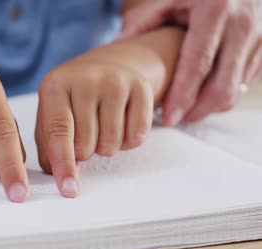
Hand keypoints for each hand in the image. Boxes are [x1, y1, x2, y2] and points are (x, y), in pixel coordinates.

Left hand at [36, 45, 155, 197]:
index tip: (68, 190)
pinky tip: (120, 124)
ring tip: (101, 128)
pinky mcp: (141, 87)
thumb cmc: (74, 99)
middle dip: (84, 153)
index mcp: (55, 84)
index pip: (58, 131)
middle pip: (86, 144)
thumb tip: (54, 174)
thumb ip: (48, 145)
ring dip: (105, 147)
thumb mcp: (51, 114)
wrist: (108, 66)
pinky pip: (137, 137)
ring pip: (111, 143)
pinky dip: (128, 142)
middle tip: (84, 138)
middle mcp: (85, 78)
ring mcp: (115, 80)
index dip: (63, 164)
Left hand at [121, 0, 261, 123]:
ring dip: (208, 108)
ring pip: (234, 92)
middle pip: (221, 88)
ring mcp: (259, 41)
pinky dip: (222, 97)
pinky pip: (244, 86)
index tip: (167, 117)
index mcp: (215, 12)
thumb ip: (147, 20)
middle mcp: (242, 27)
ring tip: (185, 110)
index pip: (198, 65)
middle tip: (174, 120)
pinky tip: (203, 96)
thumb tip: (118, 43)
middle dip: (196, 112)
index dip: (182, 96)